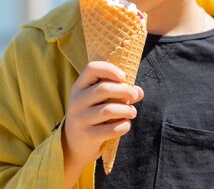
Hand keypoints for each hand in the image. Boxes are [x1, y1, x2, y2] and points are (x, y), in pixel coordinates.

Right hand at [62, 61, 142, 186]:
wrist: (73, 143)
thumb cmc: (92, 115)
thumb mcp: (99, 100)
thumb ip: (119, 92)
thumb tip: (139, 92)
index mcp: (79, 87)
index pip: (91, 68)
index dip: (110, 69)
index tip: (124, 76)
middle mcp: (77, 101)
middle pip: (104, 89)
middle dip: (125, 90)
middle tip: (135, 96)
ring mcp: (80, 119)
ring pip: (109, 110)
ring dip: (127, 110)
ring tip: (132, 112)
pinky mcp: (87, 136)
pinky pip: (112, 129)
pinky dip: (124, 126)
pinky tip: (125, 125)